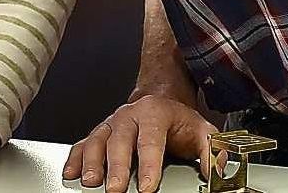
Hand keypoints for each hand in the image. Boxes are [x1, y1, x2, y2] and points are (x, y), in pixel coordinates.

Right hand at [62, 93, 218, 192]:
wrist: (160, 103)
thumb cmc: (179, 122)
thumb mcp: (203, 132)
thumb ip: (211, 152)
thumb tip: (215, 172)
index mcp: (155, 112)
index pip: (151, 139)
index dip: (149, 164)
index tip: (149, 186)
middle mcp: (129, 115)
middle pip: (120, 140)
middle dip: (116, 167)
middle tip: (116, 188)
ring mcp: (112, 123)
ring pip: (98, 140)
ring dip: (92, 163)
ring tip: (91, 182)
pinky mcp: (100, 133)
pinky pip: (84, 144)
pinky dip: (76, 158)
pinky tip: (72, 173)